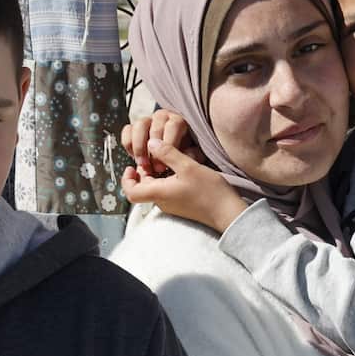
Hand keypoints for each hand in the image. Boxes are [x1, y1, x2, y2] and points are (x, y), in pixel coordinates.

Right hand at [120, 108, 204, 177]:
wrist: (172, 155)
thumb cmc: (184, 153)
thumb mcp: (192, 155)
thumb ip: (191, 154)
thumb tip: (187, 154)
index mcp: (178, 121)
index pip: (173, 125)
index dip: (169, 144)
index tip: (167, 161)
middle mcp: (162, 117)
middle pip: (155, 127)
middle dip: (154, 149)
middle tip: (154, 167)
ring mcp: (147, 121)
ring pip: (139, 125)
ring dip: (139, 147)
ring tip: (142, 163)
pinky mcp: (134, 128)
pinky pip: (127, 130)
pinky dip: (128, 144)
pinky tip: (133, 156)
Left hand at [121, 135, 245, 233]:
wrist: (227, 212)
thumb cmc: (209, 191)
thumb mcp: (188, 166)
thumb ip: (168, 153)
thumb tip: (151, 143)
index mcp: (159, 193)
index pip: (131, 191)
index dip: (127, 179)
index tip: (132, 166)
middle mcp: (162, 202)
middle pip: (142, 187)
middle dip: (144, 171)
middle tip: (154, 157)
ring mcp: (171, 205)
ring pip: (155, 188)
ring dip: (157, 174)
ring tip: (168, 160)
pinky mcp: (181, 205)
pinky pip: (166, 191)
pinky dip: (167, 180)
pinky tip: (179, 170)